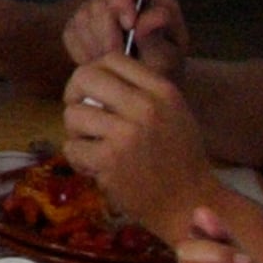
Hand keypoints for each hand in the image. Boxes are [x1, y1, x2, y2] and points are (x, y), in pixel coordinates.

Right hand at [57, 0, 187, 75]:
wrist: (147, 82)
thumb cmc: (164, 66)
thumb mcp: (168, 56)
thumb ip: (156, 39)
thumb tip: (140, 24)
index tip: (128, 25)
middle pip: (100, 3)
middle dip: (108, 34)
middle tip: (118, 58)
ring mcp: (94, 9)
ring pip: (82, 18)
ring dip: (97, 46)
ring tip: (113, 64)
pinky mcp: (77, 26)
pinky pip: (71, 34)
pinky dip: (84, 53)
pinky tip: (101, 64)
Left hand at [59, 52, 218, 237]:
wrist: (190, 203)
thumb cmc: (179, 159)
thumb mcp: (172, 113)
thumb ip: (140, 91)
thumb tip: (93, 74)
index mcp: (162, 91)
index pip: (111, 58)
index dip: (94, 73)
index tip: (92, 92)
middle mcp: (146, 107)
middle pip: (85, 76)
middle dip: (74, 95)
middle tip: (81, 115)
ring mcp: (127, 133)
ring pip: (72, 114)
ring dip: (77, 133)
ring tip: (95, 148)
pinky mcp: (110, 160)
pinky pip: (72, 147)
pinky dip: (79, 160)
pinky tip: (97, 168)